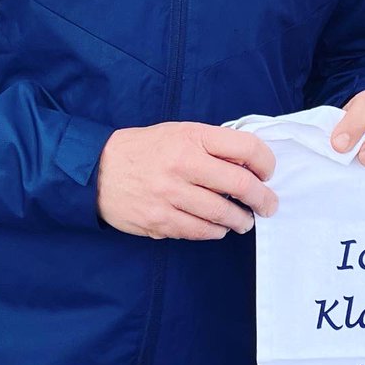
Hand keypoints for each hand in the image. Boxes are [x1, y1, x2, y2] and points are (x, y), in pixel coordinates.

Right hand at [97, 122, 277, 239]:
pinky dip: (215, 232)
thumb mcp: (179, 133)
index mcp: (191, 137)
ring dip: (241, 221)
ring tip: (244, 221)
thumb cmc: (144, 149)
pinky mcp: (159, 221)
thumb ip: (212, 145)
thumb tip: (250, 163)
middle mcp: (182, 165)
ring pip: (222, 214)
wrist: (95, 171)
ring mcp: (170, 195)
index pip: (246, 148)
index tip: (268, 173)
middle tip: (268, 206)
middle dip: (263, 200)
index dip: (266, 163)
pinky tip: (218, 228)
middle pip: (241, 185)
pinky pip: (199, 231)